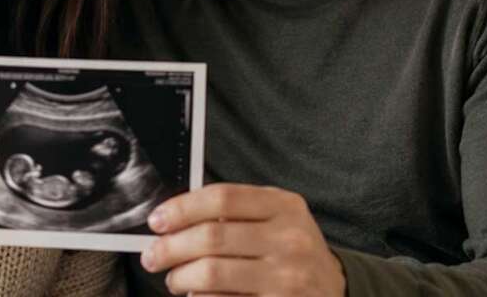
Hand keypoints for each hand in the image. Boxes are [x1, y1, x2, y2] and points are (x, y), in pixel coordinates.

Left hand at [140, 183, 345, 296]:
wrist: (333, 288)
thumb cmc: (291, 250)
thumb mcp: (276, 218)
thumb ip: (234, 212)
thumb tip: (172, 221)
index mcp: (285, 207)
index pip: (222, 198)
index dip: (181, 208)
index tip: (157, 221)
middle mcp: (290, 240)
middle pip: (212, 237)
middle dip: (171, 248)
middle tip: (153, 256)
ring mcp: (287, 278)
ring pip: (212, 274)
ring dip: (180, 278)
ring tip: (174, 279)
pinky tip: (197, 294)